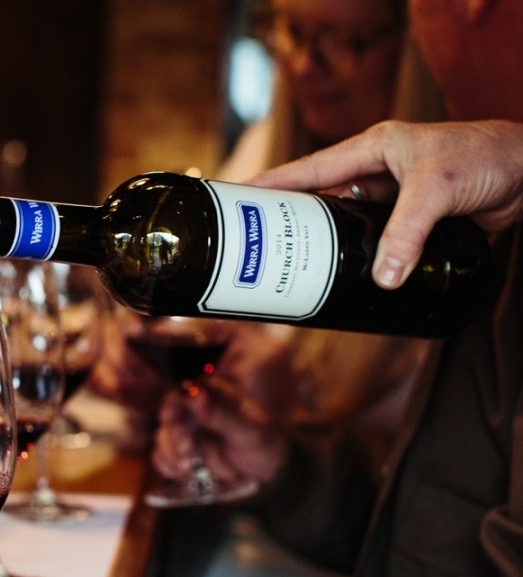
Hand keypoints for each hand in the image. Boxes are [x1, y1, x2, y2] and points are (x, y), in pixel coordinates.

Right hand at [151, 324, 295, 484]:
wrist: (267, 477)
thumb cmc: (264, 446)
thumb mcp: (250, 433)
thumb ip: (223, 416)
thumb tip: (195, 396)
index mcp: (215, 396)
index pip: (184, 389)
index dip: (174, 404)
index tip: (172, 419)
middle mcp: (197, 411)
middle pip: (169, 414)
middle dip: (173, 435)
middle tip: (187, 451)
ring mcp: (188, 433)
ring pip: (163, 436)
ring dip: (171, 453)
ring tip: (188, 467)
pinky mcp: (181, 454)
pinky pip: (162, 457)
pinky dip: (169, 466)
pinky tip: (183, 473)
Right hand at [249, 120, 522, 288]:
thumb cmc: (486, 156)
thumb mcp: (437, 189)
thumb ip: (406, 233)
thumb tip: (382, 279)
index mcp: (373, 148)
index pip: (311, 169)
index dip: (274, 184)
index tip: (240, 196)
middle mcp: (377, 170)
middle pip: (320, 197)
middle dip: (289, 217)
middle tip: (257, 240)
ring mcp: (392, 195)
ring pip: (345, 220)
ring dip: (323, 240)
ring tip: (290, 261)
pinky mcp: (409, 218)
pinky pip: (372, 237)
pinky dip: (356, 253)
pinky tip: (342, 270)